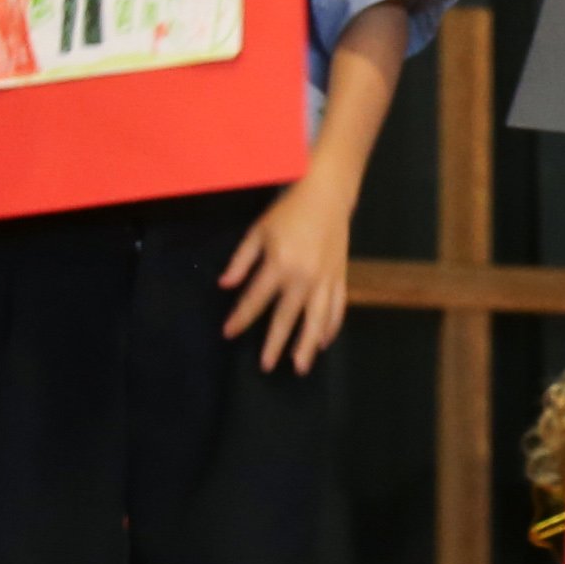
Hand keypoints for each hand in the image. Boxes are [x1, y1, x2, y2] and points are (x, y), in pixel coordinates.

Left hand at [219, 170, 359, 372]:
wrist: (328, 196)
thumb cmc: (289, 211)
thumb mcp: (258, 231)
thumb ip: (241, 260)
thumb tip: (224, 285)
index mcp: (280, 265)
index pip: (256, 300)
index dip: (240, 318)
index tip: (228, 333)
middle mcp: (303, 277)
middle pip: (287, 318)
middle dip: (275, 343)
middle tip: (266, 366)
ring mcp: (325, 280)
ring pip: (316, 320)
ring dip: (307, 345)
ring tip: (300, 367)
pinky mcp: (340, 277)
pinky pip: (337, 308)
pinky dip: (331, 326)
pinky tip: (324, 342)